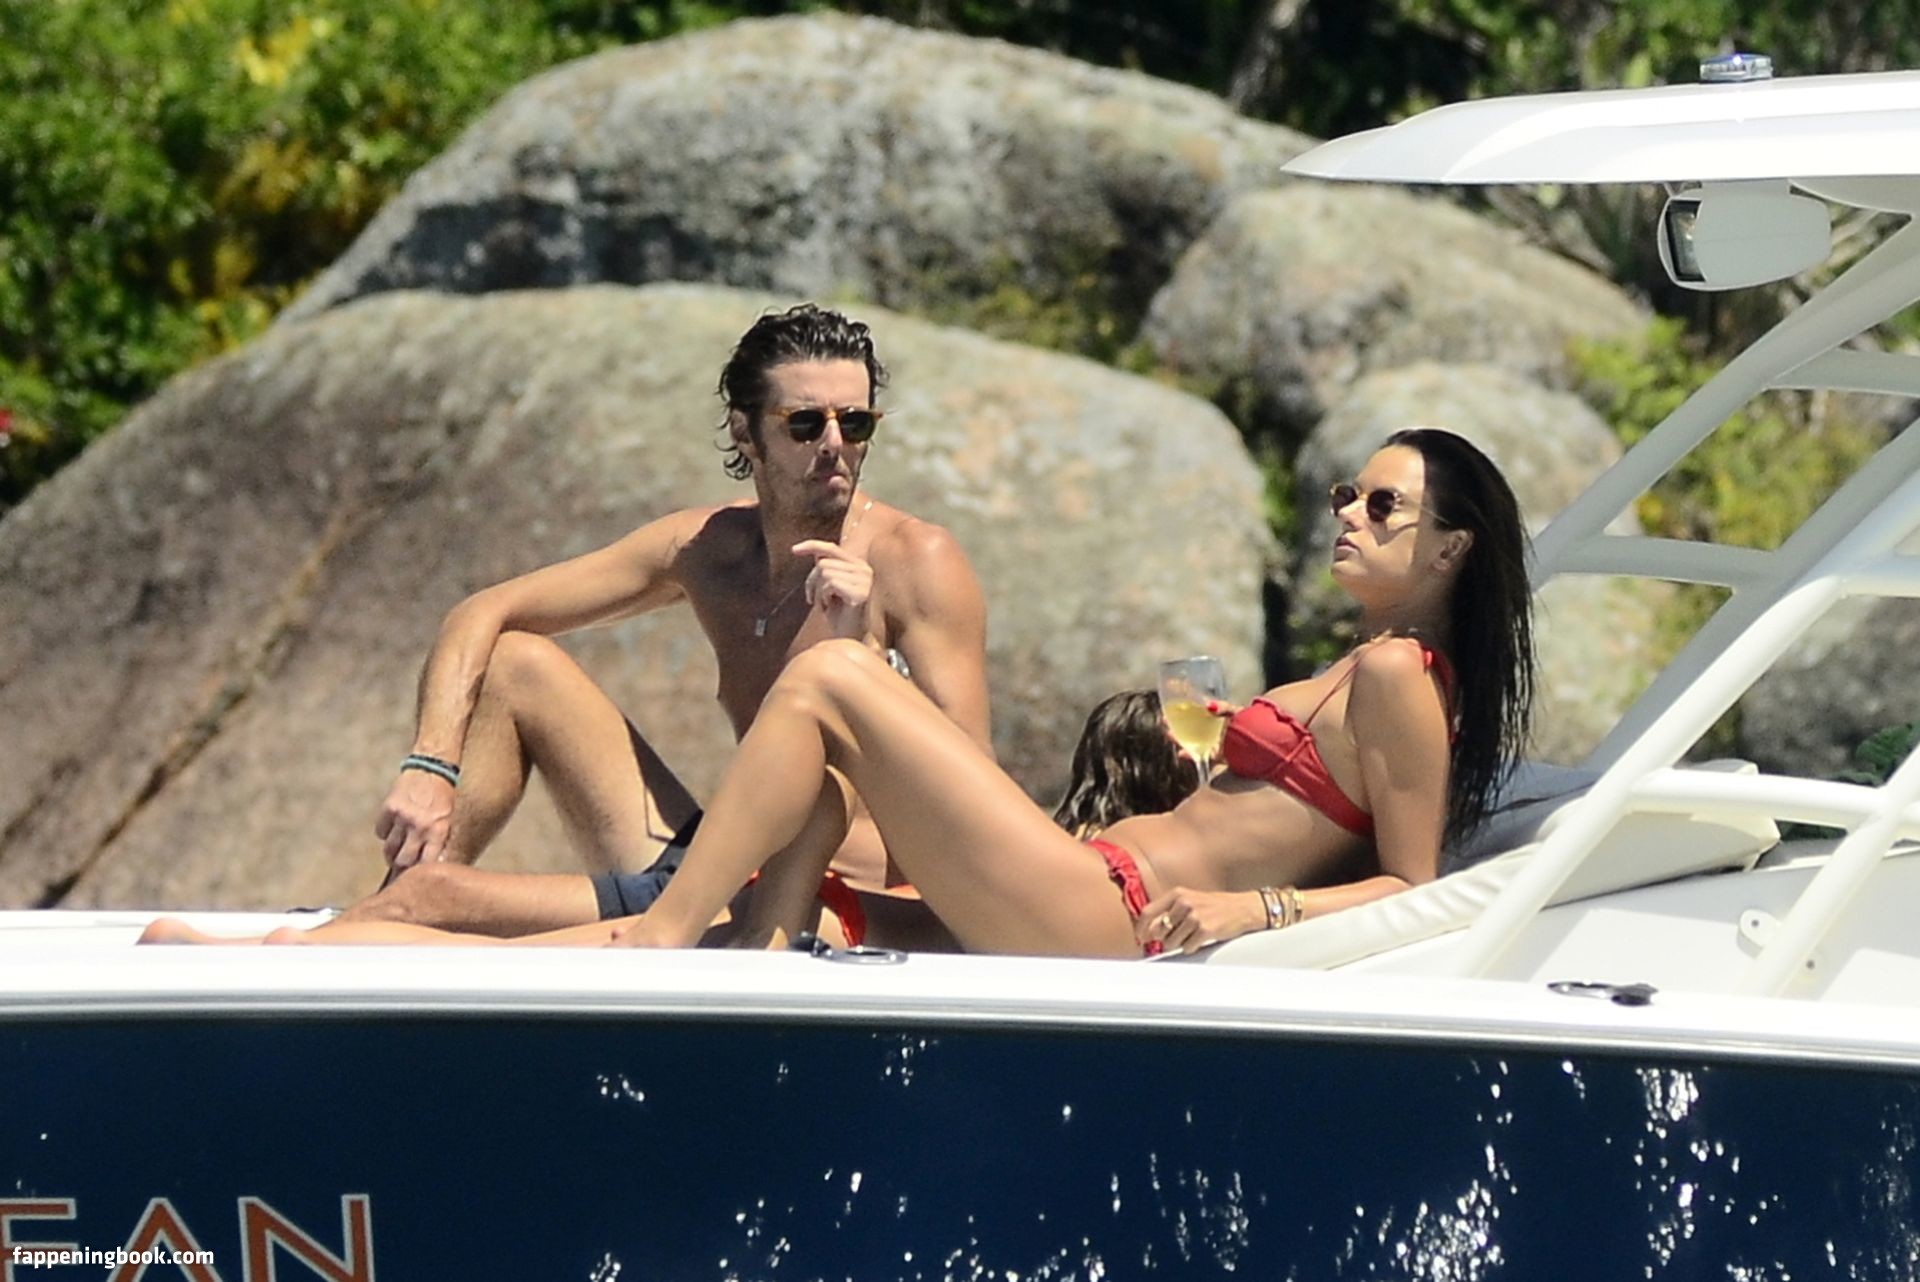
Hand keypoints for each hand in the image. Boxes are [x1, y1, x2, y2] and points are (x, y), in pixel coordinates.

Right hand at [374, 769, 454, 869]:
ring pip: (389, 849)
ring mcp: (402, 818)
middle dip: (401, 869)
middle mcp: (420, 826)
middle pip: (403, 861)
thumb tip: (433, 867)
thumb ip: (440, 843)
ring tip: (395, 853)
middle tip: (401, 870)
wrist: (431, 769)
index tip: (415, 881)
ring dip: (391, 854)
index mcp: (438, 831)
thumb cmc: (443, 797)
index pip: (427, 864)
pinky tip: (392, 830)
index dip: (419, 875)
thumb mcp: (449, 821)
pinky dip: (384, 834)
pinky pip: (380, 832)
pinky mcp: (388, 809)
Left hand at [793, 538, 874, 640]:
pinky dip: (823, 597)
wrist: (850, 642)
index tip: (793, 550)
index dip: (811, 546)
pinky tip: (830, 609)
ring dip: (818, 592)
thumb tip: (813, 551)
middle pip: (823, 562)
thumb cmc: (840, 618)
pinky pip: (830, 584)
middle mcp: (865, 570)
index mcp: (860, 566)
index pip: (831, 548)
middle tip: (813, 600)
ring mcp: (865, 580)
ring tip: (826, 605)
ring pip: (825, 572)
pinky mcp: (861, 592)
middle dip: (811, 582)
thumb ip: (828, 568)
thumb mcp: (831, 588)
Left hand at [1136, 886, 1265, 954]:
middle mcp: (1184, 902)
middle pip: (1159, 931)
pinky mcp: (1206, 929)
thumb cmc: (1214, 907)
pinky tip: (1201, 940)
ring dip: (1180, 944)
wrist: (1244, 908)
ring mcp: (1195, 915)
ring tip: (1193, 935)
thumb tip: (1148, 932)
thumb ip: (1169, 913)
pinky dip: (1191, 947)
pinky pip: (1187, 948)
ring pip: (1172, 942)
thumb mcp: (1190, 902)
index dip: (1141, 928)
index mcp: (1177, 894)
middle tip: (1179, 936)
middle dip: (1164, 939)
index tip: (1140, 939)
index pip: (1148, 912)